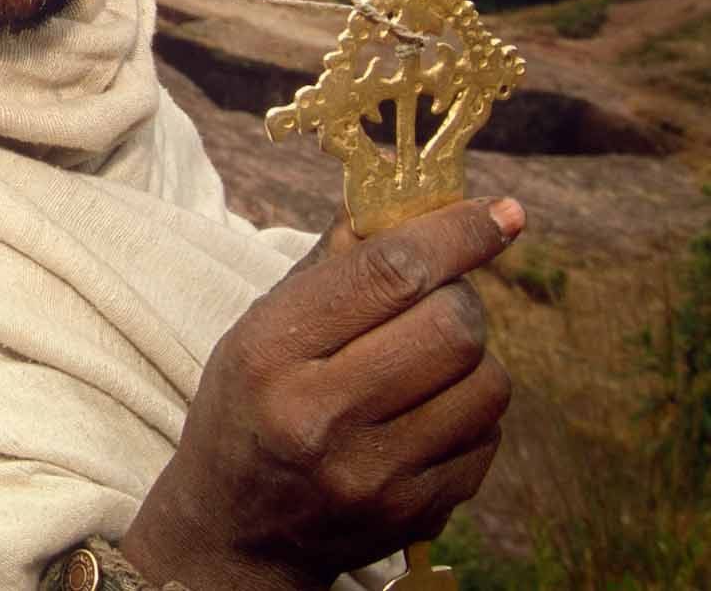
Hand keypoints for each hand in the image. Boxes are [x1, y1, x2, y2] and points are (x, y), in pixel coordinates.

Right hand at [120, 197, 523, 590]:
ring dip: (473, 359)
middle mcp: (321, 414)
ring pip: (488, 384)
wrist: (236, 533)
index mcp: (272, 351)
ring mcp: (372, 473)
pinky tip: (426, 415)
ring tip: (428, 363)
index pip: (390, 272)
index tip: (500, 214)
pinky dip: (471, 414)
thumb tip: (414, 203)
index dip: (458, 234)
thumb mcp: (260, 328)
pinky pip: (488, 439)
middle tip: (437, 300)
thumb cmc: (248, 409)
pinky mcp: (413, 513)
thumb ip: (333, 265)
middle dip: (461, 299)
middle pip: (454, 326)